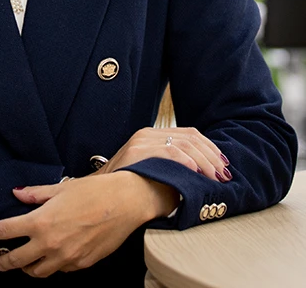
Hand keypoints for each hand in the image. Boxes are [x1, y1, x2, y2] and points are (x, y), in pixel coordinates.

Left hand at [0, 171, 175, 277]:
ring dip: (27, 268)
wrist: (124, 203)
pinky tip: (52, 256)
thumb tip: (18, 193)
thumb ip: (36, 193)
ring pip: (37, 272)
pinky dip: (51, 265)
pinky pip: (60, 270)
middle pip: (16, 261)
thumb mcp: (60, 188)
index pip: (6, 231)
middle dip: (2, 262)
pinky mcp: (81, 265)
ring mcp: (66, 258)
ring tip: (23, 261)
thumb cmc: (93, 191)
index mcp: (41, 222)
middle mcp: (50, 244)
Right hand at [94, 127, 231, 182]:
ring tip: (214, 177)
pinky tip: (196, 171)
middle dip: (211, 156)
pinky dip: (186, 160)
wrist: (106, 195)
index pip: (189, 134)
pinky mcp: (138, 150)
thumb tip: (203, 176)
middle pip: (190, 137)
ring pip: (184, 144)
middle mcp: (148, 134)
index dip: (210, 148)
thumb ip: (174, 168)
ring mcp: (142, 140)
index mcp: (153, 136)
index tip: (223, 164)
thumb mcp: (155, 173)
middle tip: (224, 174)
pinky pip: (168, 151)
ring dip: (204, 161)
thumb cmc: (131, 191)